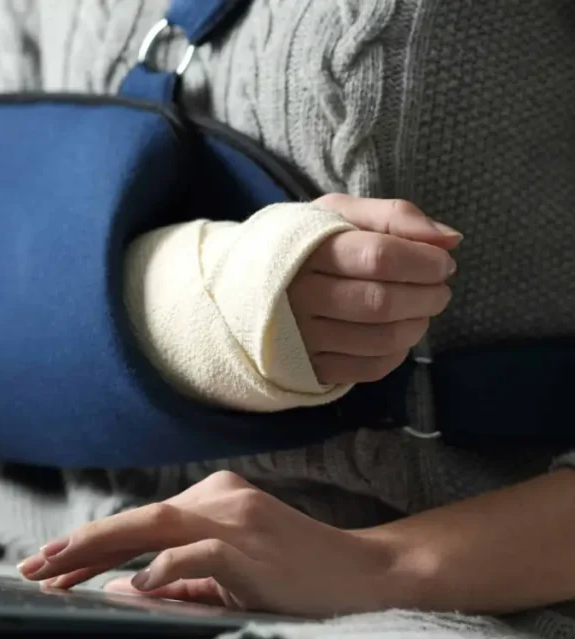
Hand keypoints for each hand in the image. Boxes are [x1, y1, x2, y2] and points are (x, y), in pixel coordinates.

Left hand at [16, 471, 396, 617]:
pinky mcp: (253, 543)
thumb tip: (120, 591)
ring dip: (101, 549)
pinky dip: (163, 568)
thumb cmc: (295, 577)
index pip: (137, 523)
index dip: (89, 545)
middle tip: (32, 567)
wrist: (367, 575)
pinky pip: (198, 552)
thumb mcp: (227, 578)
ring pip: (154, 526)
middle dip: (79, 545)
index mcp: (210, 500)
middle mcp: (218, 498)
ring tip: (59, 572)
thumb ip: (176, 582)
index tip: (48, 567)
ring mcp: (236, 517)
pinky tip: (134, 586)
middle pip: (136, 519)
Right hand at [292, 195, 461, 384]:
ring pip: (380, 339)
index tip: (443, 262)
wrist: (244, 284)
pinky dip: (398, 352)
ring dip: (418, 324)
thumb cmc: (304, 243)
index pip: (379, 257)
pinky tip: (398, 333)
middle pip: (382, 302)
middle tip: (440, 287)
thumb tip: (451, 240)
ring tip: (423, 308)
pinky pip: (369, 368)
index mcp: (306, 250)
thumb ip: (394, 215)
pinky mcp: (309, 367)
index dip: (423, 261)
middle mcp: (299, 297)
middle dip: (427, 295)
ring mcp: (301, 337)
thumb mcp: (339, 213)